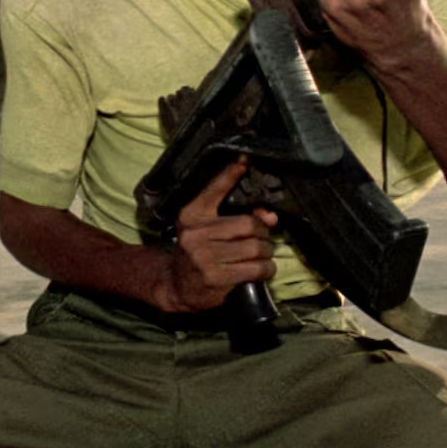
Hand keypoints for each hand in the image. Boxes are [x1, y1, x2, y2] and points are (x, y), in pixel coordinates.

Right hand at [163, 159, 277, 312]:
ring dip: (265, 253)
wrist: (176, 286)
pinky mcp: (215, 277)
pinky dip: (266, 269)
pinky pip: (256, 268)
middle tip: (260, 240)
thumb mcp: (208, 230)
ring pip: (255, 247)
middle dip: (262, 233)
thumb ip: (238, 218)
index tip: (243, 161)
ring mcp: (204, 256)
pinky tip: (262, 269)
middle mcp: (195, 233)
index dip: (230, 175)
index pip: (214, 190)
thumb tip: (270, 216)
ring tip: (260, 256)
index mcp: (192, 216)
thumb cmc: (198, 253)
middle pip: (248, 225)